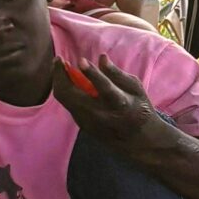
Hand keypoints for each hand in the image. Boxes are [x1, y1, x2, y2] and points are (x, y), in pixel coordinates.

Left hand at [54, 53, 171, 154]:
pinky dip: (65, 90)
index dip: (92, 73)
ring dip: (59, 81)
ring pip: (65, 99)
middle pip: (72, 95)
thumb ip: (117, 74)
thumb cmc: (138, 107)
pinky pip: (68, 104)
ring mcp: (89, 122)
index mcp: (120, 104)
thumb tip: (101, 57)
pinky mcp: (82, 125)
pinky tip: (67, 79)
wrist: (137, 140)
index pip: (104, 88)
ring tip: (61, 66)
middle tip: (59, 60)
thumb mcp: (135, 88)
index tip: (81, 60)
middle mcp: (101, 115)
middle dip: (61, 75)